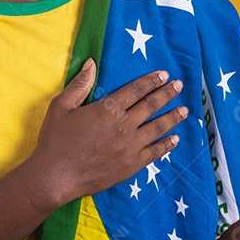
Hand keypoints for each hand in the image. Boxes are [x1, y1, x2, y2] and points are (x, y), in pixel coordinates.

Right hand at [30, 58, 187, 206]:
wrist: (55, 176)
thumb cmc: (55, 140)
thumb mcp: (61, 106)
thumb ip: (80, 84)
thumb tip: (91, 63)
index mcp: (107, 109)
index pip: (135, 90)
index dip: (151, 81)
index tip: (164, 75)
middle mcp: (124, 126)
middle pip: (151, 106)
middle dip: (167, 94)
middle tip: (179, 86)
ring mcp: (130, 147)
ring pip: (157, 128)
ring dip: (172, 117)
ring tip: (185, 110)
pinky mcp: (131, 165)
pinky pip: (154, 152)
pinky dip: (167, 145)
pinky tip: (175, 139)